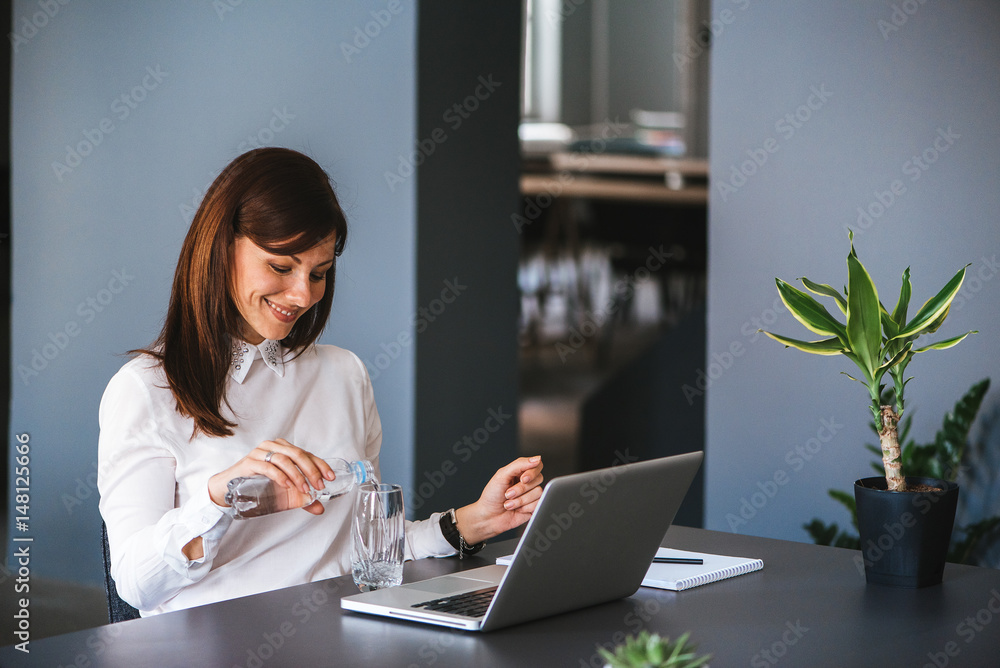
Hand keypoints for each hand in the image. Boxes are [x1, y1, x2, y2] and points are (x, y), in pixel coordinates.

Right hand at [207, 438, 334, 514]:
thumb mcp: (283, 492)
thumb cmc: (257, 485)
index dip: (320, 464)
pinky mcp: (249, 462)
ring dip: (297, 474)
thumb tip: (320, 508)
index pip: (306, 454)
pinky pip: (267, 466)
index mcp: (283, 449)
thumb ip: (301, 498)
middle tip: (318, 485)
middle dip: (311, 470)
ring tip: (304, 489)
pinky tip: (286, 485)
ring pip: (284, 459)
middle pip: (297, 454)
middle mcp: (273, 446)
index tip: (330, 477)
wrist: (228, 489)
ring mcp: (260, 452)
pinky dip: (279, 475)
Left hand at [455, 456, 543, 544]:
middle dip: (521, 489)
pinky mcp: (534, 508)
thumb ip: (519, 464)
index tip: (522, 479)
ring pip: (538, 493)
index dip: (532, 472)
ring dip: (520, 500)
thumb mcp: (502, 475)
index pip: (537, 465)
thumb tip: (537, 458)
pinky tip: (517, 509)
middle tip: (508, 494)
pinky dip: (525, 508)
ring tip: (509, 503)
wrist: (488, 517)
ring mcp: (532, 496)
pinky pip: (538, 505)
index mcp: (521, 472)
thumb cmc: (491, 495)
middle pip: (538, 479)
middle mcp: (528, 483)